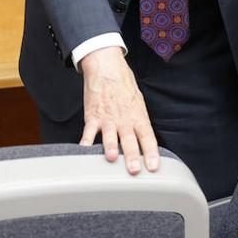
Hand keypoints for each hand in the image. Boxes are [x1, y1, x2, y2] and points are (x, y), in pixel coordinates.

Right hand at [79, 46, 159, 175]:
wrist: (106, 68)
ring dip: (110, 148)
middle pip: (129, 140)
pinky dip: (85, 142)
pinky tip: (84, 151)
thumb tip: (145, 142)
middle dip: (132, 156)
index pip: (148, 137)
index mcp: (138, 116)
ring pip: (109, 136)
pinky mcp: (93, 116)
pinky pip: (88, 132)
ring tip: (112, 158)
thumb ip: (140, 122)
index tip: (153, 167)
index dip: (152, 153)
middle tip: (134, 169)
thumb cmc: (123, 85)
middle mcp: (124, 119)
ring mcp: (107, 118)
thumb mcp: (138, 102)